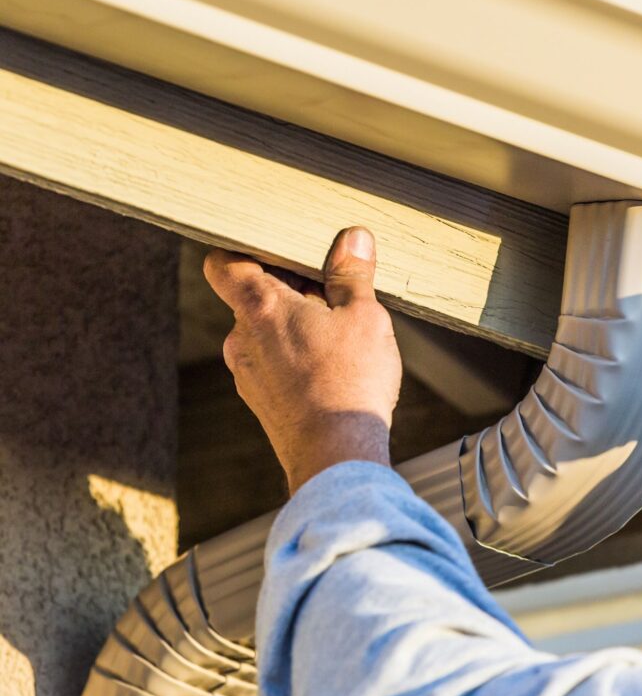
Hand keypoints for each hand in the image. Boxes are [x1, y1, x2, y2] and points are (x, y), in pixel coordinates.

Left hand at [204, 227, 401, 492]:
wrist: (336, 456)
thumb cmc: (349, 382)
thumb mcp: (364, 316)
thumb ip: (353, 275)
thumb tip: (354, 239)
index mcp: (260, 307)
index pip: (224, 263)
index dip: (244, 250)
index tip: (277, 250)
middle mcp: (242, 339)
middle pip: (253, 297)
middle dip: (290, 290)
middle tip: (333, 292)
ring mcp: (247, 373)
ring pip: (266, 333)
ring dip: (296, 326)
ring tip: (340, 334)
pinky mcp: (261, 401)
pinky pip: (273, 364)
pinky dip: (296, 358)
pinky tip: (333, 369)